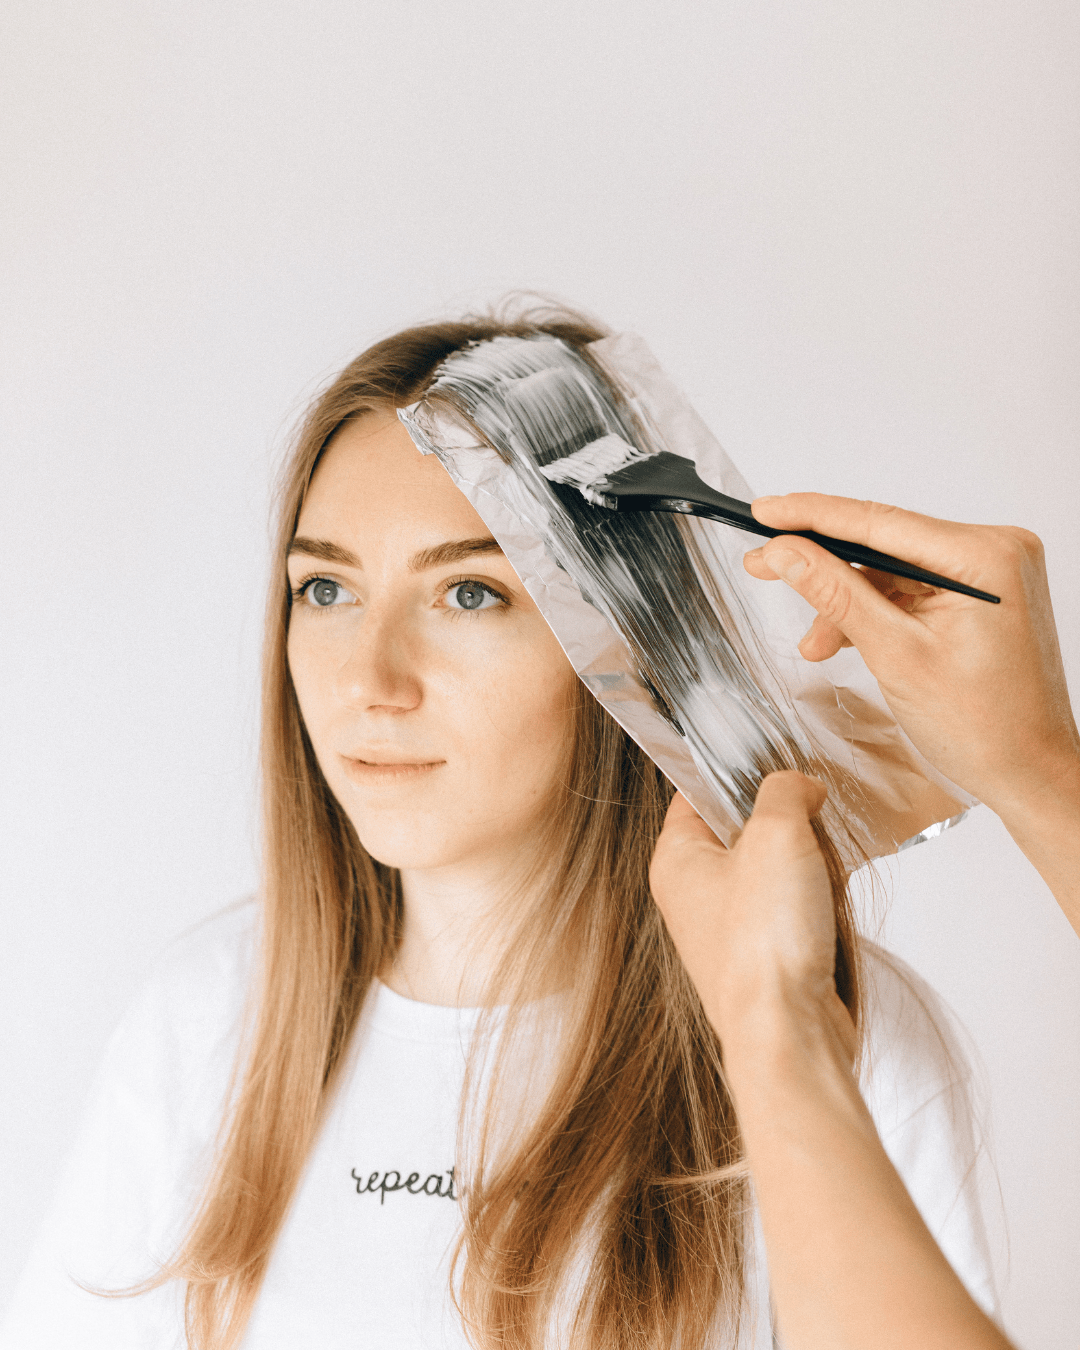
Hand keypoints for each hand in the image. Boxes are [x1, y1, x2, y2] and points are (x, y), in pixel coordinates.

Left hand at [653, 774, 1017, 1349]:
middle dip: (787, 827)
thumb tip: (798, 786)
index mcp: (675, 859)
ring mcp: (728, 929)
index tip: (775, 764)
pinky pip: (796, 909)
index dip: (737, 774)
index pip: (696, 793)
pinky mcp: (765, 957)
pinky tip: (830, 911)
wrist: (790, 1031)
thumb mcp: (778, 832)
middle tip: (808, 827)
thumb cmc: (766, 943)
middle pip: (744, 830)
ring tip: (819, 877)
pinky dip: (819, 904)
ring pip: (776, 869)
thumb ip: (786, 791)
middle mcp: (693, 895)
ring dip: (809, 867)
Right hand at [743, 494, 1079, 819]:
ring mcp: (988, 574)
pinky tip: (845, 639)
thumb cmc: (986, 728)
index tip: (765, 512)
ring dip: (846, 604)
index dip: (812, 516)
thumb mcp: (895, 655)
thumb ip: (835, 594)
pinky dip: (873, 613)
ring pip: (890, 571)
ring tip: (816, 644)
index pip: (879, 521)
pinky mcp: (978, 595)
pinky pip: (909, 589)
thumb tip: (786, 552)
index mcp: (985, 557)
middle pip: (883, 543)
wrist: (1029, 773)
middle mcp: (994, 552)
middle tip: (764, 566)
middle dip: (823, 567)